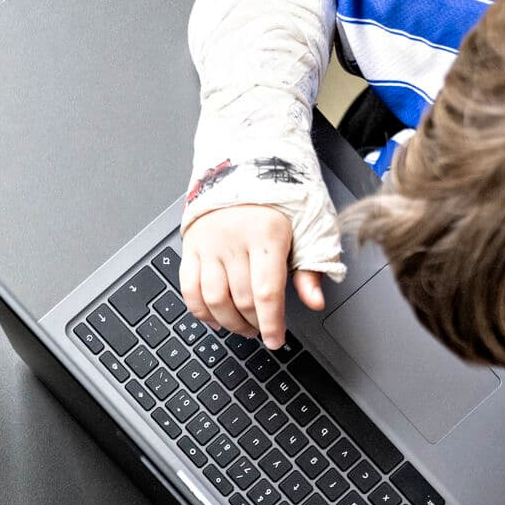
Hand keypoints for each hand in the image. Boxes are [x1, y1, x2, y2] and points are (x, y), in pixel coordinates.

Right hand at [180, 204, 325, 348]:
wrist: (246, 164)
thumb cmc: (281, 197)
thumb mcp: (308, 227)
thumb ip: (311, 268)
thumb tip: (315, 301)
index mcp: (267, 234)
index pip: (266, 292)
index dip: (271, 323)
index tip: (276, 340)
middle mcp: (234, 239)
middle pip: (241, 299)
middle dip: (254, 323)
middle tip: (263, 329)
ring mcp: (209, 243)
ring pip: (213, 298)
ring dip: (228, 321)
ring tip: (242, 326)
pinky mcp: (192, 245)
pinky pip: (189, 287)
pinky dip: (200, 310)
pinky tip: (214, 318)